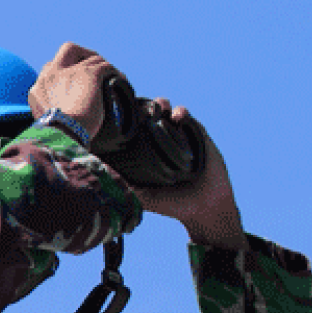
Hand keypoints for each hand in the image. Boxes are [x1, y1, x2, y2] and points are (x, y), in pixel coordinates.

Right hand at [29, 42, 125, 140]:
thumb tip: (67, 119)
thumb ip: (53, 117)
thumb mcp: (48, 128)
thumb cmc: (58, 139)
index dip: (64, 74)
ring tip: (114, 79)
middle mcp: (51, 76)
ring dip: (103, 67)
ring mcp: (70, 72)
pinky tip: (121, 81)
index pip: (49, 70)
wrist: (65, 135)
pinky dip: (115, 73)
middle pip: (68, 50)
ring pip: (92, 58)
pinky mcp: (89, 74)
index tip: (76, 86)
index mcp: (37, 91)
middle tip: (94, 69)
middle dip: (83, 55)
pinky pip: (105, 66)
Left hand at [129, 100, 247, 247]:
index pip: (129, 129)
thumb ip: (128, 188)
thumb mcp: (146, 199)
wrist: (206, 207)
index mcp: (143, 151)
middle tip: (140, 111)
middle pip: (145, 114)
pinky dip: (180, 112)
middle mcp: (158, 140)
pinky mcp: (195, 132)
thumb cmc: (172, 204)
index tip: (119, 116)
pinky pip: (185, 116)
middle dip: (141, 107)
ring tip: (158, 109)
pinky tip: (178, 117)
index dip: (124, 119)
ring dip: (159, 104)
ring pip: (164, 110)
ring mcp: (176, 134)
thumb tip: (105, 177)